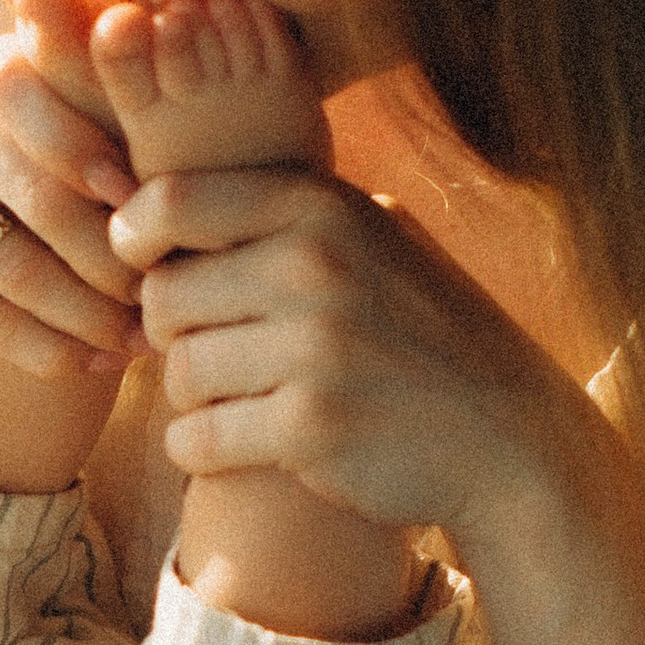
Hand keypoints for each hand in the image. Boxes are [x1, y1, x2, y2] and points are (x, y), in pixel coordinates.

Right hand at [0, 0, 143, 382]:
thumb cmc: (40, 159)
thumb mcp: (75, 114)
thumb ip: (126, 100)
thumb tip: (204, 106)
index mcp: (1, 64)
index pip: (59, 105)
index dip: (106, 156)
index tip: (157, 204)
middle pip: (45, 198)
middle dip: (116, 259)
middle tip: (167, 300)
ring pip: (15, 265)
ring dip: (88, 316)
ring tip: (139, 342)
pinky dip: (41, 347)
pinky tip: (90, 364)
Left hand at [108, 162, 590, 556]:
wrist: (510, 440)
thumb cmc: (426, 335)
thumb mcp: (380, 238)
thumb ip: (293, 210)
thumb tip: (165, 193)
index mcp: (324, 208)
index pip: (173, 201)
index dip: (134, 236)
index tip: (139, 263)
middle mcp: (315, 267)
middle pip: (163, 297)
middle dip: (172, 334)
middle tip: (214, 353)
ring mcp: (314, 349)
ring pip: (178, 373)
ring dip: (194, 399)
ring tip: (240, 400)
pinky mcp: (310, 428)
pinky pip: (195, 440)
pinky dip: (200, 451)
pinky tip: (239, 447)